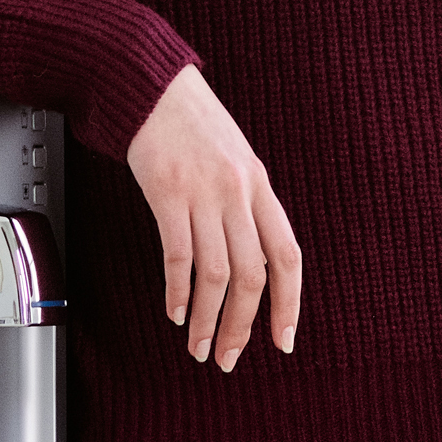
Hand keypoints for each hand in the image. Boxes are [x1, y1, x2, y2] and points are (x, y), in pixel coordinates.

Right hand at [122, 63, 301, 370]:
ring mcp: (204, 193)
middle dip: (241, 325)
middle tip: (229, 356)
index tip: (282, 340)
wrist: (151, 86)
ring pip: (215, 274)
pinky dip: (177, 291)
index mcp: (260, 186)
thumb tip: (248, 259)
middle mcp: (238, 193)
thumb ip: (244, 206)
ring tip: (199, 346)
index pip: (287, 256)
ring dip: (207, 319)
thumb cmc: (190, 123)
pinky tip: (175, 311)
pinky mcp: (168, 193)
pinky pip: (178, 255)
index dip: (289, 303)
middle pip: (252, 275)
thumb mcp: (234, 161)